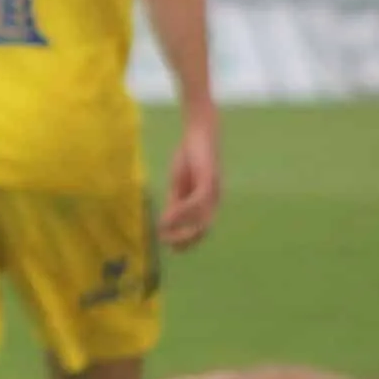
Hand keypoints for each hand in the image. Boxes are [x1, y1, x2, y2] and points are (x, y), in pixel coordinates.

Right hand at [161, 108, 221, 248]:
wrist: (199, 132)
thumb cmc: (190, 157)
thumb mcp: (178, 184)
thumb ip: (175, 203)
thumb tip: (164, 224)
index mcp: (207, 203)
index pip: (200, 229)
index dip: (186, 240)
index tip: (169, 246)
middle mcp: (214, 201)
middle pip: (204, 229)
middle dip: (187, 240)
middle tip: (169, 246)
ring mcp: (213, 191)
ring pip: (202, 219)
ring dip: (184, 229)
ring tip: (166, 233)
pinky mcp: (209, 180)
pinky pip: (198, 201)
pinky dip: (183, 211)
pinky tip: (169, 215)